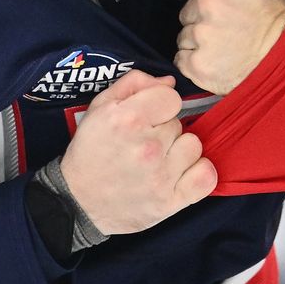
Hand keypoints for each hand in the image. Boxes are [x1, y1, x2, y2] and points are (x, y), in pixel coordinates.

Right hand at [56, 70, 215, 233]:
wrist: (78, 202)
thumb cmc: (90, 152)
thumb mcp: (100, 108)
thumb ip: (134, 84)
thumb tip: (169, 81)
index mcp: (128, 120)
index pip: (172, 97)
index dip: (159, 106)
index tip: (146, 119)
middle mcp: (147, 148)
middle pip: (179, 123)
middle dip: (163, 130)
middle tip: (141, 145)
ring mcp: (161, 176)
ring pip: (193, 146)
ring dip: (179, 152)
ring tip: (157, 161)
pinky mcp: (170, 201)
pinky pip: (206, 176)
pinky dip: (197, 174)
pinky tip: (180, 175)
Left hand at [174, 0, 284, 94]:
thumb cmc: (278, 20)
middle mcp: (207, 3)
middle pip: (186, 10)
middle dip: (200, 18)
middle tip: (225, 27)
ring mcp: (200, 35)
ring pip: (184, 36)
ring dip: (199, 42)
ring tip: (224, 47)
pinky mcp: (196, 64)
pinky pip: (182, 59)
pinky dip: (195, 62)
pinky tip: (216, 62)